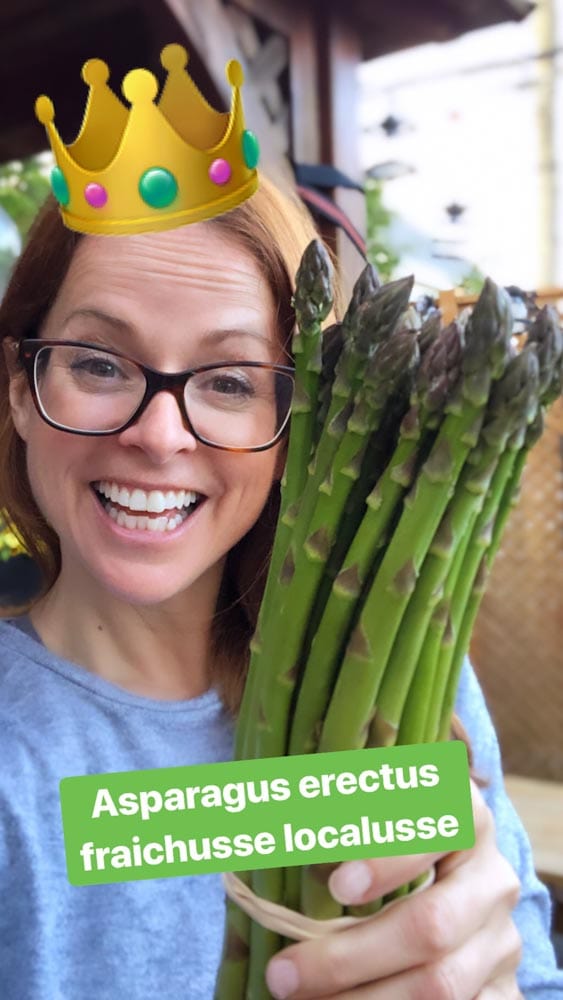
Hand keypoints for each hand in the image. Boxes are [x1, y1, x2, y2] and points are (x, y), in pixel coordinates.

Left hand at [265, 781, 522, 998]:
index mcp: (462, 815)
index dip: (391, 858)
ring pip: (441, 985)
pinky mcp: (504, 989)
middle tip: (282, 974)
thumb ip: (323, 807)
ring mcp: (501, 939)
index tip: (338, 885)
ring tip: (297, 999)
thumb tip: (249, 812)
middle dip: (349, 958)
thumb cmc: (388, 840)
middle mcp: (491, 877)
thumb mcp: (369, 813)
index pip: (437, 827)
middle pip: (430, 926)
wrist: (457, 892)